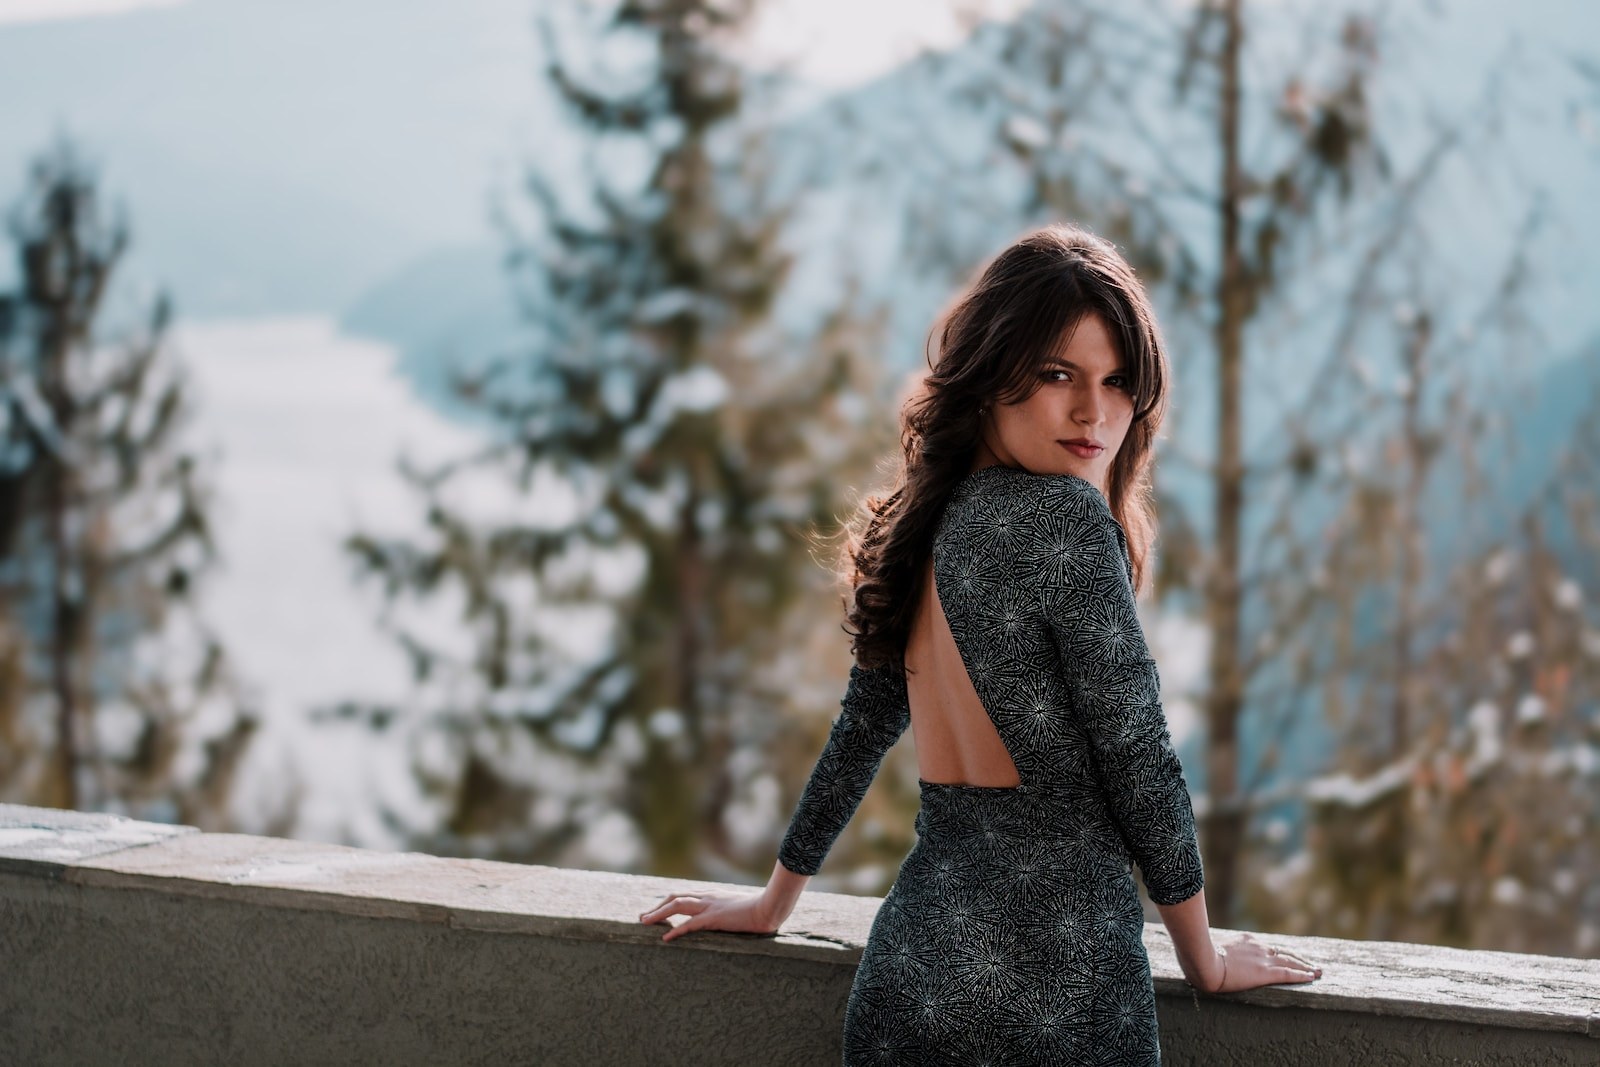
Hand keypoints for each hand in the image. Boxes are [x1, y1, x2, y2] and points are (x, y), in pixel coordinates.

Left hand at [639, 889, 781, 942]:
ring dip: (659, 913)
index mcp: (711, 895)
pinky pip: (690, 924)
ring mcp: (709, 906)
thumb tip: (722, 917)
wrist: (768, 907)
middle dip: (657, 907)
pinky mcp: (714, 918)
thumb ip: (726, 909)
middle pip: (675, 897)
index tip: (655, 910)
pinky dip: (676, 931)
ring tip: (645, 922)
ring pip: (677, 905)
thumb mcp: (737, 907)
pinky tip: (665, 938)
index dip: (667, 902)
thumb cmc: (757, 908)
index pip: (683, 895)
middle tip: (642, 917)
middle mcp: (707, 897)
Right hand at [1207, 932, 1321, 992]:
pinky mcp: (1265, 973)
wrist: (1203, 960)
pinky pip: (1289, 974)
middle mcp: (1258, 948)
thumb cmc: (1200, 955)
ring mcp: (1263, 960)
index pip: (1268, 947)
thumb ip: (1215, 950)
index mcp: (1246, 941)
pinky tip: (1312, 977)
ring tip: (1318, 972)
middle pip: (1284, 953)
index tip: (1288, 956)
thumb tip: (1205, 952)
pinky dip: (1302, 975)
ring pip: (1291, 962)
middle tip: (1312, 965)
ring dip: (1306, 967)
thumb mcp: (1209, 948)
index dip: (1281, 953)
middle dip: (1299, 959)